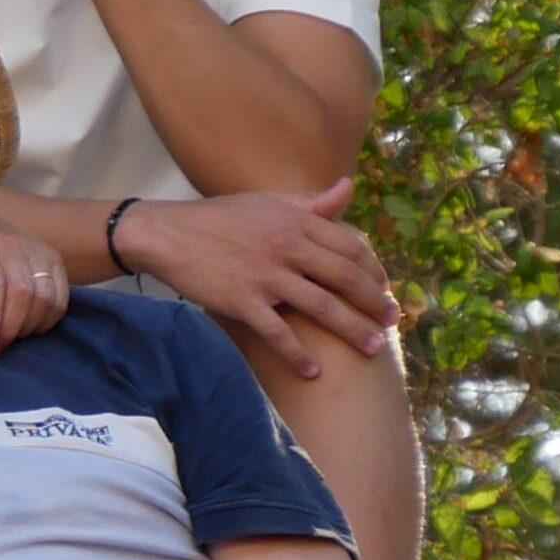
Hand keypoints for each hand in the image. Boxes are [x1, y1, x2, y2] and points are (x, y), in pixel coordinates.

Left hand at [0, 208, 70, 351]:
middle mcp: (12, 246)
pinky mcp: (53, 259)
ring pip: (46, 297)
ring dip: (29, 327)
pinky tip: (28, 328)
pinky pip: (61, 297)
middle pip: (23, 294)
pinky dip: (47, 320)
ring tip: (8, 339)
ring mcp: (37, 251)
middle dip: (9, 329)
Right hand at [115, 182, 403, 376]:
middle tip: (393, 321)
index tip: (384, 288)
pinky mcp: (242, 301)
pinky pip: (277, 332)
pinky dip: (297, 353)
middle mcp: (287, 247)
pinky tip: (313, 371)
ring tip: (372, 349)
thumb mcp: (267, 202)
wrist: (166, 234)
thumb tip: (348, 188)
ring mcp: (266, 277)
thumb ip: (311, 202)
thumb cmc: (217, 218)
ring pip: (321, 307)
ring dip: (352, 330)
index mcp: (296, 222)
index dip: (373, 269)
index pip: (350, 246)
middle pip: (344, 278)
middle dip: (373, 302)